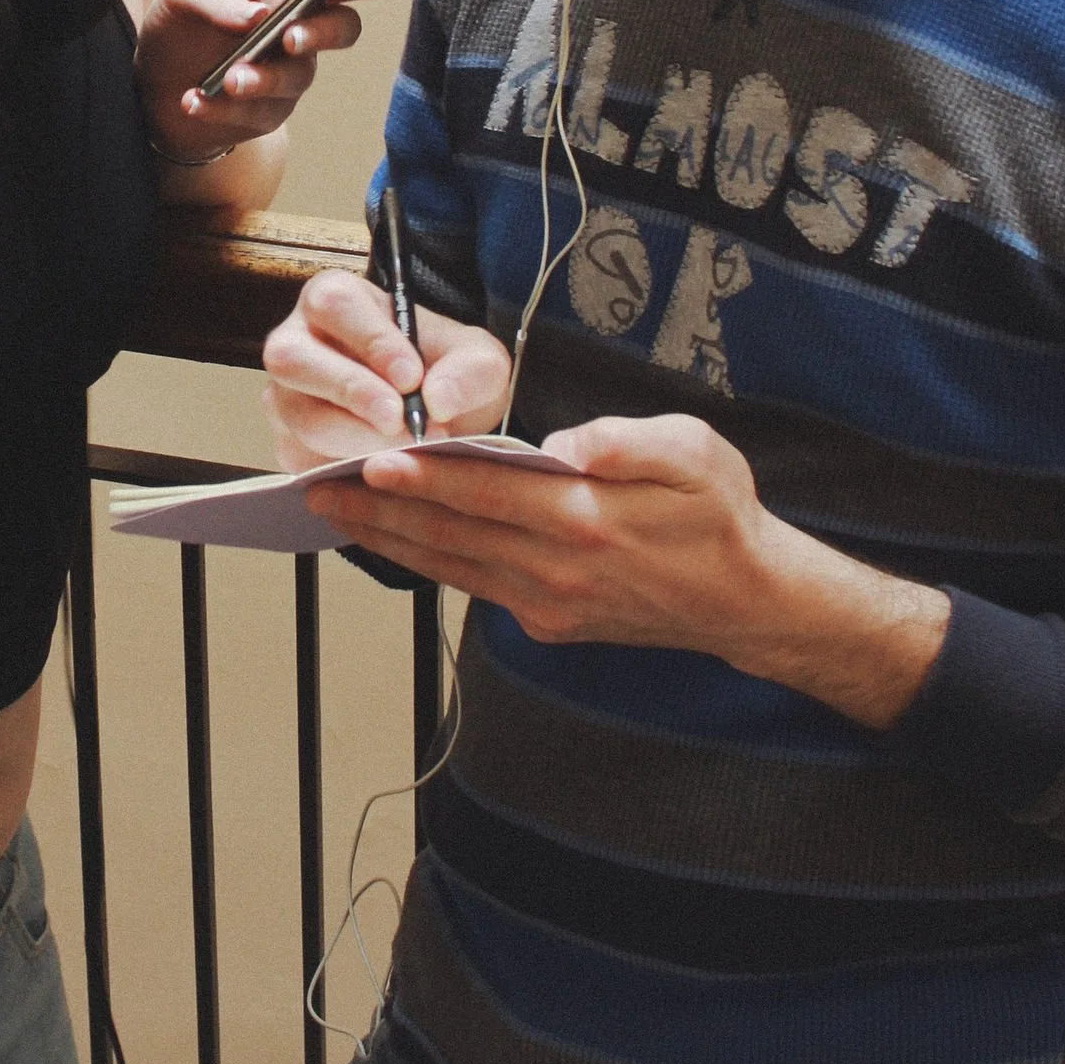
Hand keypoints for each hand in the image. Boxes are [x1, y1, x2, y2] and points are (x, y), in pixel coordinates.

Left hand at [138, 0, 388, 165]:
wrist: (154, 81)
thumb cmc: (179, 25)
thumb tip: (258, 15)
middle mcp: (300, 29)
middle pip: (344, 28)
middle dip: (323, 32)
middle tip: (288, 39)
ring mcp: (289, 74)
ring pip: (298, 77)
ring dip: (264, 78)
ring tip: (227, 80)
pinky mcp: (268, 114)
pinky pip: (258, 114)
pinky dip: (222, 107)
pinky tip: (192, 100)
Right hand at [263, 268, 510, 465]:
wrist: (433, 420)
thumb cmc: (445, 375)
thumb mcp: (478, 363)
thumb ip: (472, 371)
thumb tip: (437, 399)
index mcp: (337, 299)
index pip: (336, 304)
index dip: (371, 341)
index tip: (412, 378)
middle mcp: (297, 340)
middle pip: (293, 358)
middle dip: (350, 391)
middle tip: (399, 420)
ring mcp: (285, 394)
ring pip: (297, 414)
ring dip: (352, 436)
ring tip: (403, 447)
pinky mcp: (287, 442)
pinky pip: (301, 458)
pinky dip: (344, 467)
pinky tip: (384, 467)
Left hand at [298, 409, 947, 726]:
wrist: (744, 601)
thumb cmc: (718, 515)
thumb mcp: (694, 454)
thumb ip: (629, 442)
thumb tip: (566, 444)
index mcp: (588, 520)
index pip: (488, 497)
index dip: (426, 481)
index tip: (374, 462)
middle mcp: (557, 571)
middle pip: (451, 537)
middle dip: (380, 513)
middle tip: (319, 487)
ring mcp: (547, 604)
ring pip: (451, 567)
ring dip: (389, 541)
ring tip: (335, 512)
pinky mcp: (546, 621)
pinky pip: (472, 585)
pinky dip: (427, 562)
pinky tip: (394, 540)